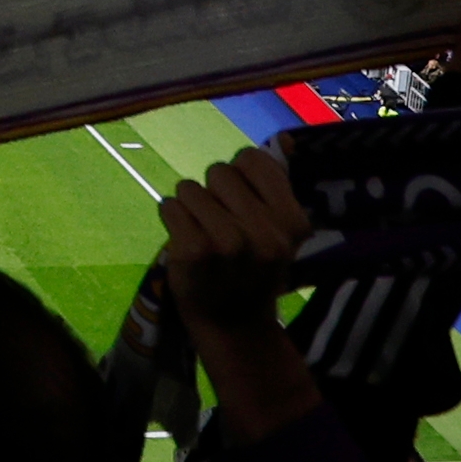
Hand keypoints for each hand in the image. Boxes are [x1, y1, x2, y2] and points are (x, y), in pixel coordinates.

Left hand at [157, 150, 323, 438]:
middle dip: (214, 192)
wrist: (233, 322)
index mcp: (292, 222)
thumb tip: (286, 139)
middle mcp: (264, 232)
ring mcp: (227, 243)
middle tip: (221, 224)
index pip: (253, 160)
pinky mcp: (193, 252)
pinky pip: (169, 206)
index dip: (240, 176)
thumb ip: (278, 183)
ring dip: (190, 206)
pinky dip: (171, 218)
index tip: (241, 202)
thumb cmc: (254, 266)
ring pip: (190, 187)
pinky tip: (185, 240)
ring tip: (203, 233)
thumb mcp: (279, 229)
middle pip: (219, 172)